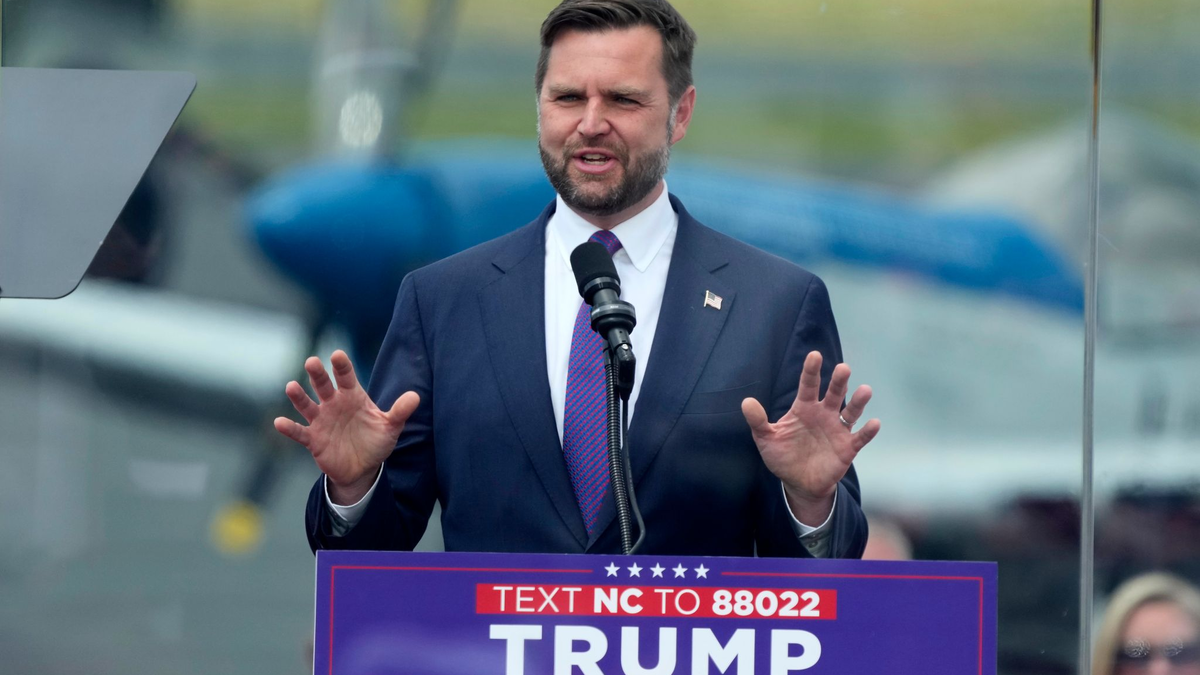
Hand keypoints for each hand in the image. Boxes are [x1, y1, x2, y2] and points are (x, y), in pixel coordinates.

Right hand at [274, 350, 419, 504]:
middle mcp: (334, 404)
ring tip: (291, 387)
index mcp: (352, 397)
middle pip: (323, 386)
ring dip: (299, 397)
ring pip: (307, 405)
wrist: (362, 468)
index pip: (346, 377)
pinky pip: (299, 432)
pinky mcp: (313, 439)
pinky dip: (289, 428)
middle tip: (312, 362)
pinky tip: (279, 422)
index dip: (342, 366)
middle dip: (317, 374)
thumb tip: (415, 396)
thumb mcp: (390, 427)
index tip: (337, 355)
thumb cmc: (375, 441)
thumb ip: (400, 412)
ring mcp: (321, 421)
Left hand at [741, 351, 879, 524]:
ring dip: (858, 401)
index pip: (808, 386)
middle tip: (843, 368)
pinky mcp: (847, 447)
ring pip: (850, 412)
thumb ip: (758, 421)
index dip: (811, 371)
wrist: (798, 483)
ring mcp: (837, 429)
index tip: (814, 355)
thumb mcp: (766, 439)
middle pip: (833, 394)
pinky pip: (860, 437)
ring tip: (864, 390)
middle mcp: (823, 414)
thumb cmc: (783, 456)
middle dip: (838, 381)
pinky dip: (867, 431)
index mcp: (804, 408)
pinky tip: (875, 423)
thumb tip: (746, 402)